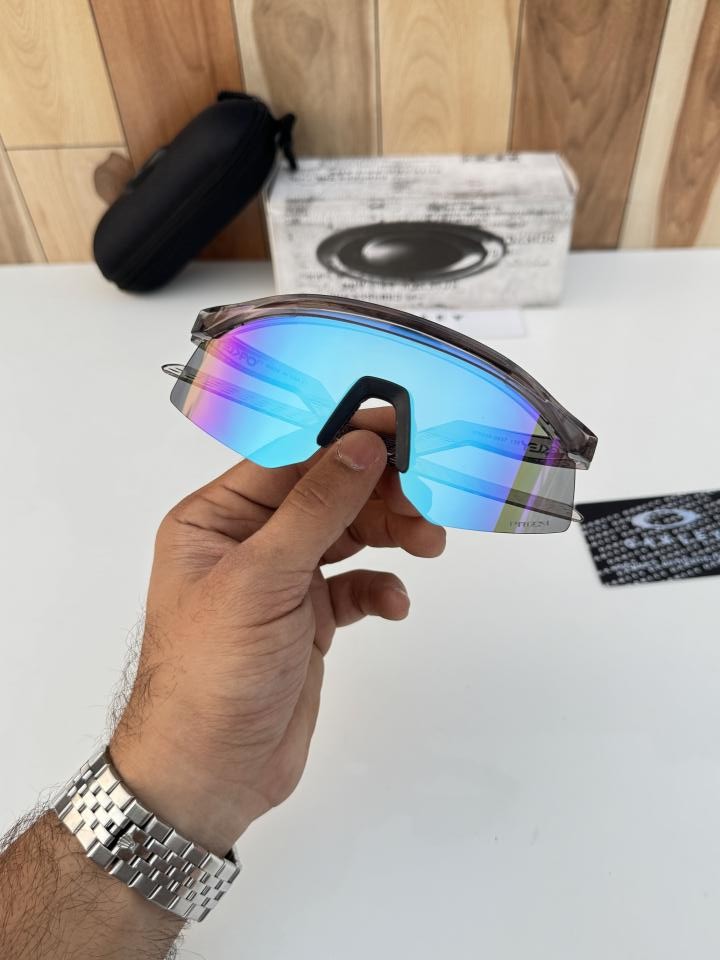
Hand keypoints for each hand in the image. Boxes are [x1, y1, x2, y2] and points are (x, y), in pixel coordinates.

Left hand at [110, 426, 445, 855]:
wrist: (210, 772)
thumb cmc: (211, 675)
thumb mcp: (262, 579)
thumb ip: (317, 507)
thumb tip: (362, 445)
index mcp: (218, 517)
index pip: (290, 457)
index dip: (346, 438)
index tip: (403, 427)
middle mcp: (249, 541)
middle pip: (327, 492)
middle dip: (380, 491)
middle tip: (428, 498)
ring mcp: (281, 580)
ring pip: (348, 534)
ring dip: (391, 532)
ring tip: (428, 541)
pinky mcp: (308, 618)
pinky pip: (355, 585)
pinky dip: (379, 587)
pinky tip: (393, 603)